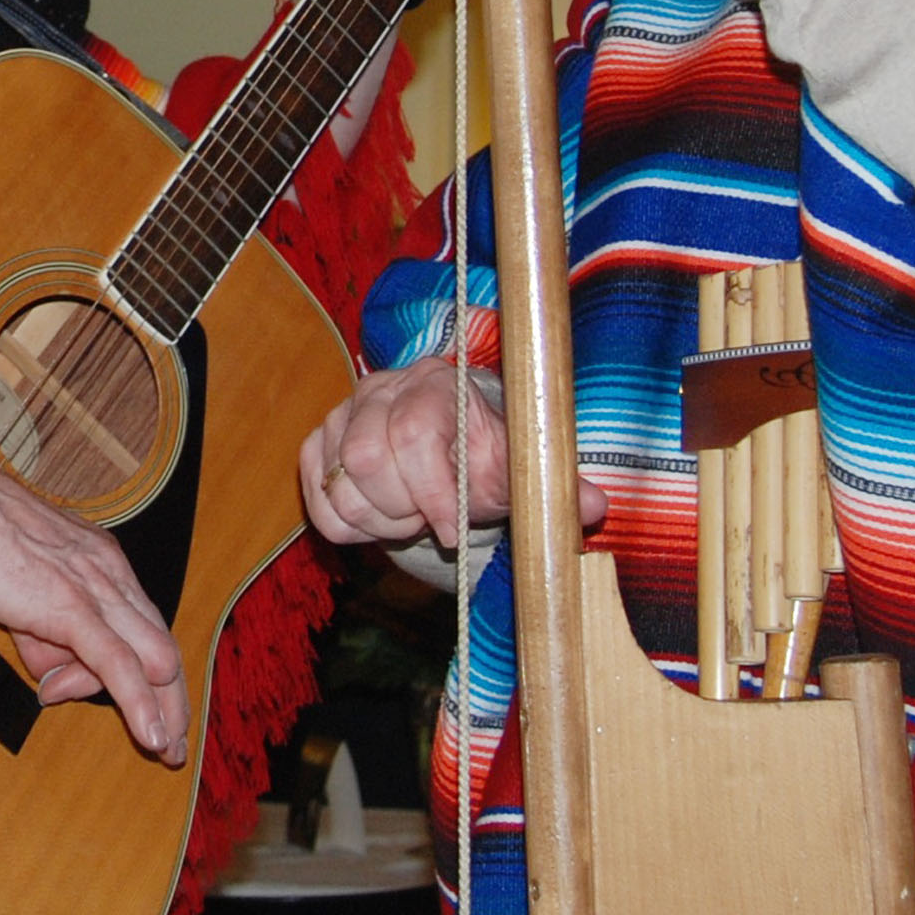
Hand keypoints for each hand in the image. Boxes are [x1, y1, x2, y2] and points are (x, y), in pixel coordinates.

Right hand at [0, 445, 189, 764]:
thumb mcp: (20, 589)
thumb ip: (41, 632)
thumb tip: (50, 674)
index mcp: (100, 560)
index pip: (141, 626)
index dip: (149, 675)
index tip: (152, 714)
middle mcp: (109, 572)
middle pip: (163, 646)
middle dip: (173, 702)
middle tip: (173, 746)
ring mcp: (94, 589)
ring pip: (155, 659)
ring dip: (160, 711)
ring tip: (148, 742)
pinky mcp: (71, 608)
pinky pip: (118, 664)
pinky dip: (139, 705)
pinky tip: (151, 734)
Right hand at [296, 361, 599, 552]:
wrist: (452, 449)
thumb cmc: (490, 458)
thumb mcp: (525, 470)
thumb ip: (556, 486)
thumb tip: (595, 506)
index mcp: (436, 384)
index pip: (415, 431)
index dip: (432, 489)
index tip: (453, 529)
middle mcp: (381, 389)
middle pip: (368, 459)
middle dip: (404, 509)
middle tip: (433, 520)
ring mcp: (343, 415)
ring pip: (340, 486)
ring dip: (379, 521)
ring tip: (413, 518)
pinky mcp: (319, 445)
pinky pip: (319, 501)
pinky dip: (349, 525)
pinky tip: (383, 517)